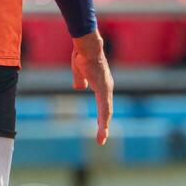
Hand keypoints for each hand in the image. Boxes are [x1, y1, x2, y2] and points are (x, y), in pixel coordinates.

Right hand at [71, 31, 112, 145]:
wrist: (86, 45)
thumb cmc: (83, 54)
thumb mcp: (79, 71)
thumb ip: (80, 80)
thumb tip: (79, 87)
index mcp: (102, 86)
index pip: (103, 105)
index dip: (102, 117)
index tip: (101, 129)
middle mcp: (106, 88)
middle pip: (106, 111)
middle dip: (103, 126)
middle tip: (101, 140)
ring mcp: (106, 88)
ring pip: (106, 111)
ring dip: (103, 126)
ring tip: (101, 138)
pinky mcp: (103, 87)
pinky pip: (104, 106)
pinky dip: (103, 118)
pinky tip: (103, 127)